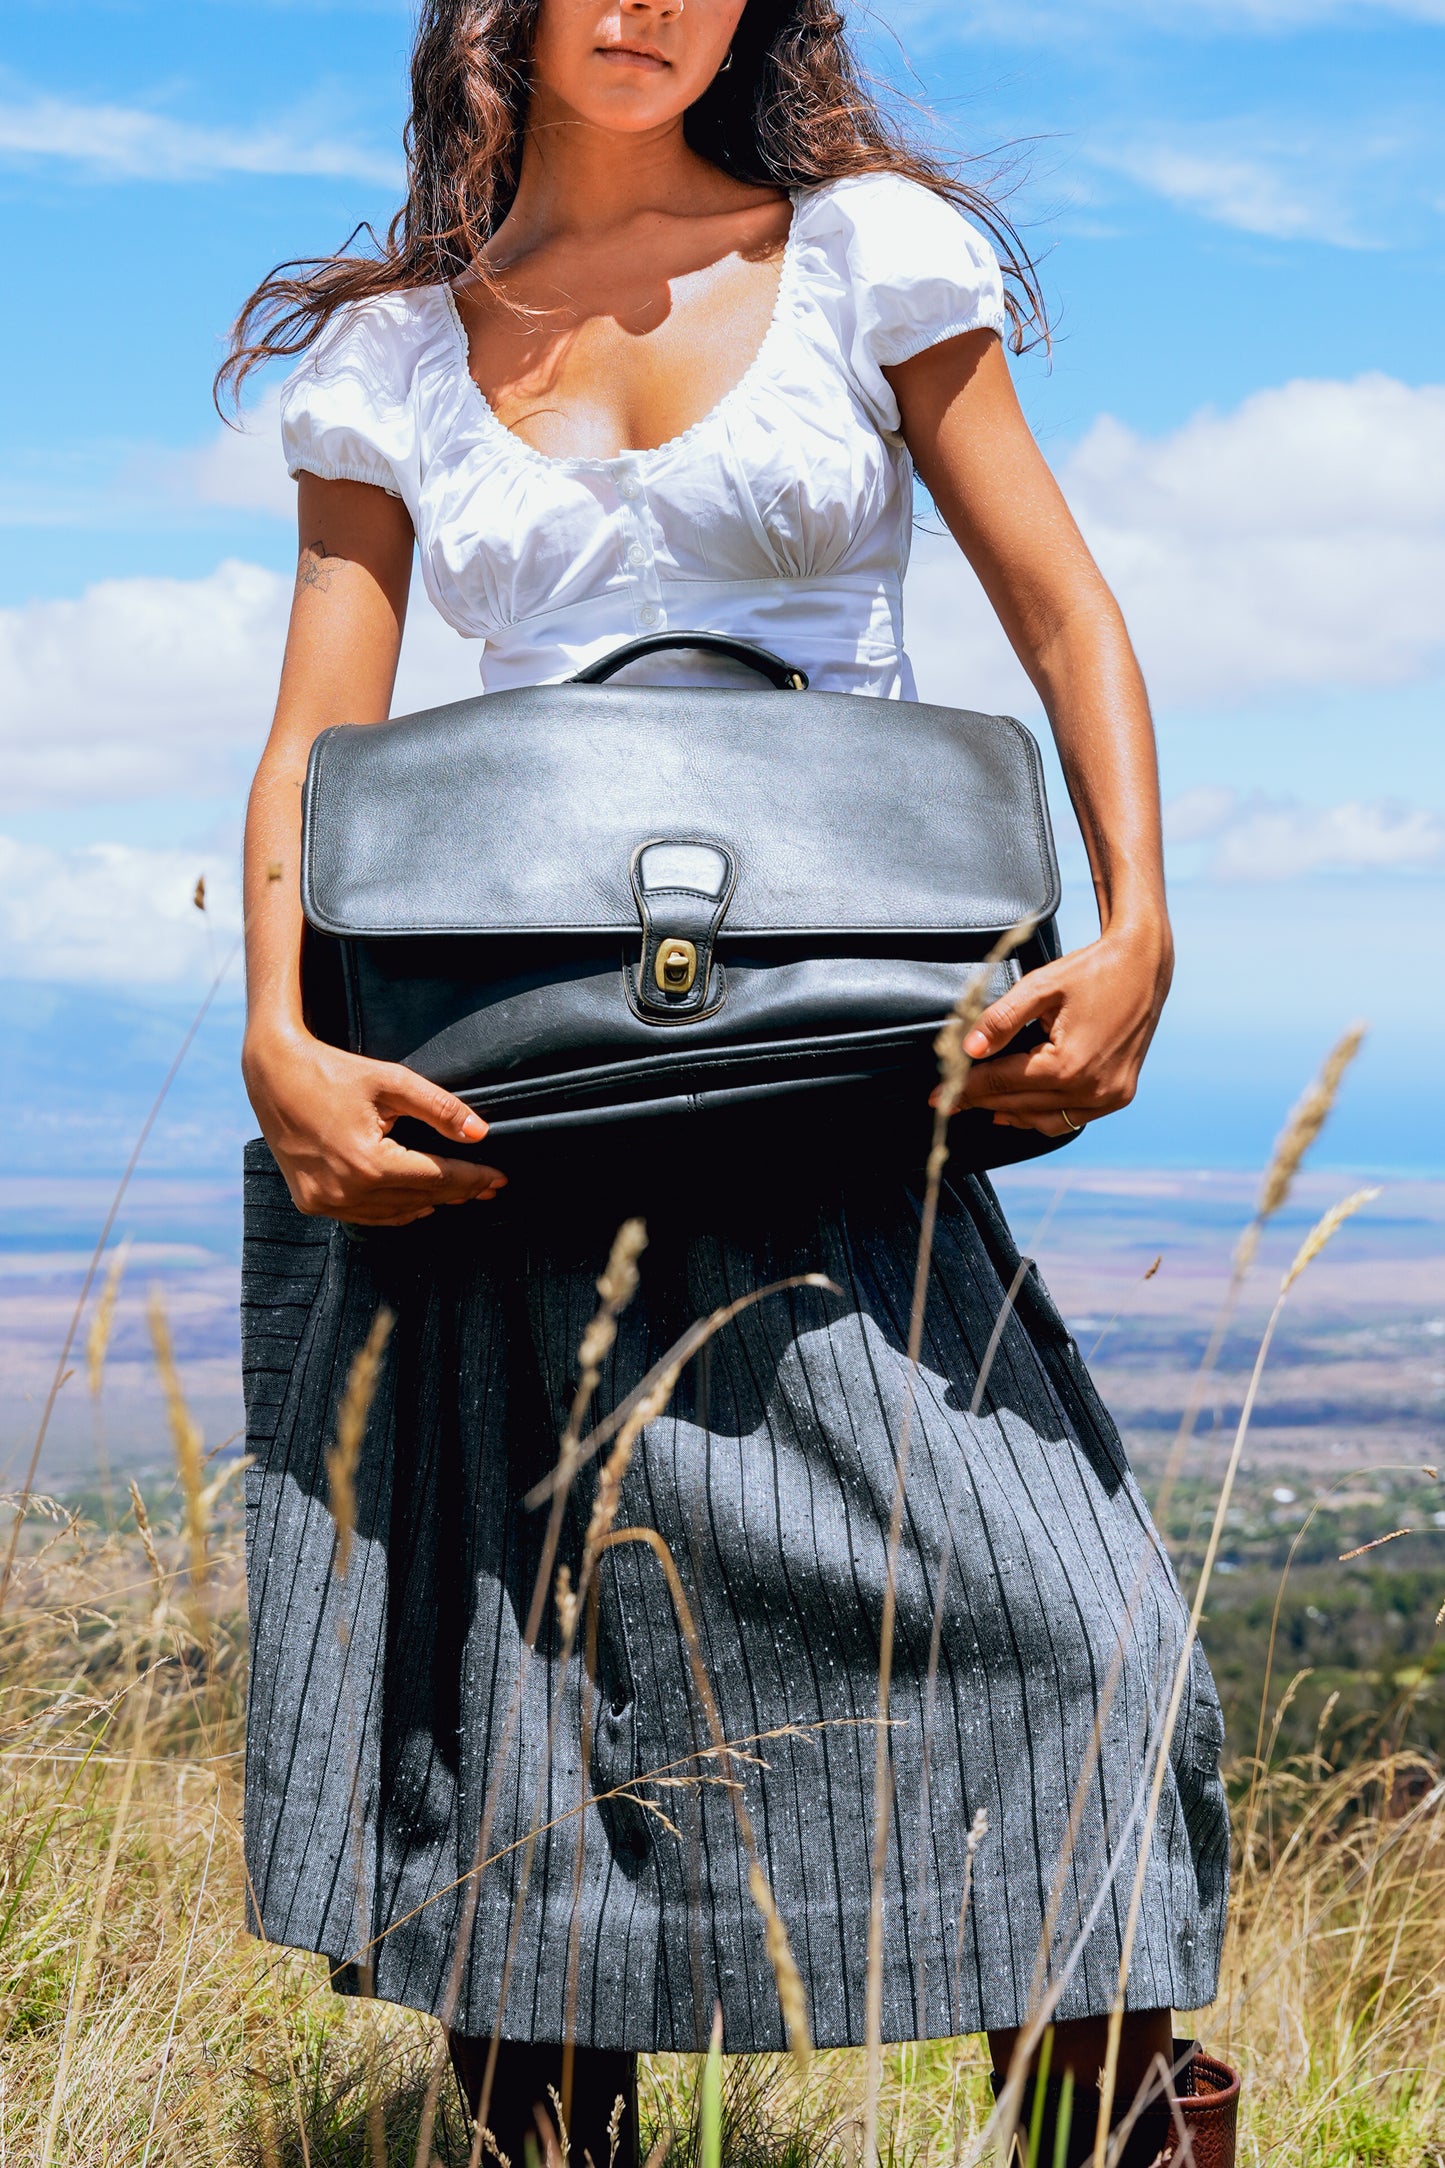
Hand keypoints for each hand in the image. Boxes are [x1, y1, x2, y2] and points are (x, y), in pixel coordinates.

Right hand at [243, 1026, 506, 1224]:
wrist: (273, 1074)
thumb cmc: (332, 1072)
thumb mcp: (391, 1081)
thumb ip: (439, 1108)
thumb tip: (479, 1134)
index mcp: (368, 1163)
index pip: (437, 1179)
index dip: (472, 1178)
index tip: (500, 1178)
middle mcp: (345, 1191)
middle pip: (419, 1199)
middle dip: (458, 1192)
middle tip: (489, 1186)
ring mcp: (325, 1201)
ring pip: (394, 1213)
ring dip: (429, 1204)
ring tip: (461, 1194)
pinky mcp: (311, 1202)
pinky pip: (366, 1215)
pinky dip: (394, 1211)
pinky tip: (417, 1204)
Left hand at [930, 925, 1171, 1137]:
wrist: (1143, 966)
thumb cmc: (1091, 970)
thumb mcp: (1040, 986)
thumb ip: (1001, 1020)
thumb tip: (967, 1049)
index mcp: (1068, 1064)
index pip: (1001, 1083)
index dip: (964, 1088)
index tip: (934, 1096)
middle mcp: (1091, 1089)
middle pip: (1018, 1105)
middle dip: (980, 1101)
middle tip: (949, 1099)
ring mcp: (1108, 1097)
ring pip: (1042, 1120)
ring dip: (1009, 1113)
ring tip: (979, 1103)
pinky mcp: (1119, 1096)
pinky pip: (1070, 1119)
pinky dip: (1041, 1115)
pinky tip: (1019, 1108)